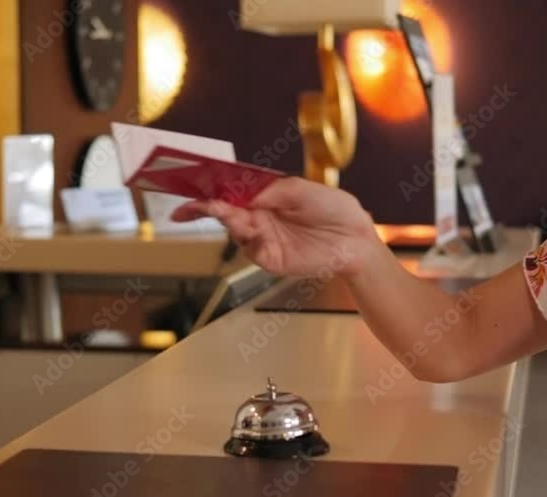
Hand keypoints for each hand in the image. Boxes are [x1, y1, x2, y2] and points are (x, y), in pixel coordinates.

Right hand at [170, 177, 381, 276]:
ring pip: (235, 231)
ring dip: (229, 221)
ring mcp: (264, 239)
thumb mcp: (301, 189)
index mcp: (264, 198)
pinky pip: (251, 250)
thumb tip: (244, 195)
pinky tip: (253, 230)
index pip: (231, 193)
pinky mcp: (271, 258)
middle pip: (225, 213)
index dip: (210, 191)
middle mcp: (259, 218)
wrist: (355, 238)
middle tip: (197, 205)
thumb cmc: (332, 208)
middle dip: (208, 208)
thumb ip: (270, 190)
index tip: (191, 189)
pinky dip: (248, 240)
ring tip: (225, 212)